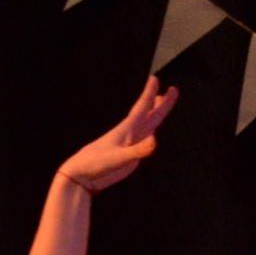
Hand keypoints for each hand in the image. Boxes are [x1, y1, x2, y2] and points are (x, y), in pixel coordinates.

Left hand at [61, 75, 177, 194]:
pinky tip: (152, 132)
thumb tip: (155, 140)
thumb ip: (139, 150)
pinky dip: (151, 132)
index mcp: (127, 129)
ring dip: (156, 112)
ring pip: (147, 125)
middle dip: (161, 102)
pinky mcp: (130, 154)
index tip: (154, 78)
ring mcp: (130, 143)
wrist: (82, 176)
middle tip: (173, 90)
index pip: (142, 107)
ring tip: (161, 101)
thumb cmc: (96, 164)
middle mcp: (130, 133)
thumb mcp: (119, 158)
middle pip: (149, 114)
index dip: (149, 93)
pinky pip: (144, 139)